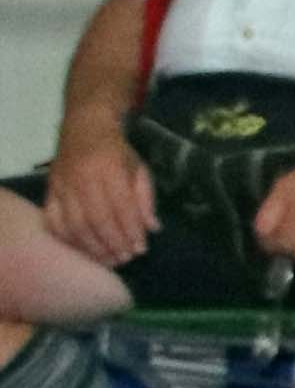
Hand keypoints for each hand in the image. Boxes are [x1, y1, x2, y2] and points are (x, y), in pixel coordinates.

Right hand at [41, 129, 152, 264]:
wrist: (84, 129)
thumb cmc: (117, 152)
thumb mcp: (140, 168)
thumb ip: (146, 199)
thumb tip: (153, 228)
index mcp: (109, 168)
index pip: (121, 207)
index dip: (131, 231)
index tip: (141, 248)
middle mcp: (82, 178)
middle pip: (97, 219)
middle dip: (113, 243)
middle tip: (126, 258)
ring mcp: (62, 185)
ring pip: (74, 224)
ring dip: (92, 247)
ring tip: (108, 259)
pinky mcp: (49, 191)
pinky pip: (53, 221)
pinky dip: (67, 239)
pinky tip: (82, 249)